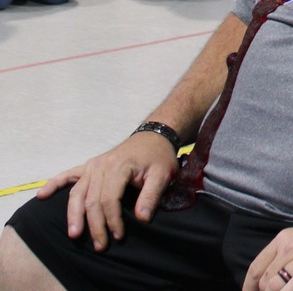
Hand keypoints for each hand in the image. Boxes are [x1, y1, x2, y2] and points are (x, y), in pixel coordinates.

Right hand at [37, 132, 179, 250]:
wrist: (153, 136)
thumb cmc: (158, 156)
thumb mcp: (163, 174)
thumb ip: (151, 195)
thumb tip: (142, 219)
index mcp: (119, 167)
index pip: (109, 199)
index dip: (112, 220)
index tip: (119, 236)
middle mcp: (102, 166)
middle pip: (91, 200)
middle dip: (94, 225)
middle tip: (100, 245)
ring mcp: (93, 165)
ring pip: (77, 193)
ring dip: (74, 215)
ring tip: (74, 234)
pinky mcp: (89, 166)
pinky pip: (68, 175)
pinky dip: (54, 184)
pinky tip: (41, 195)